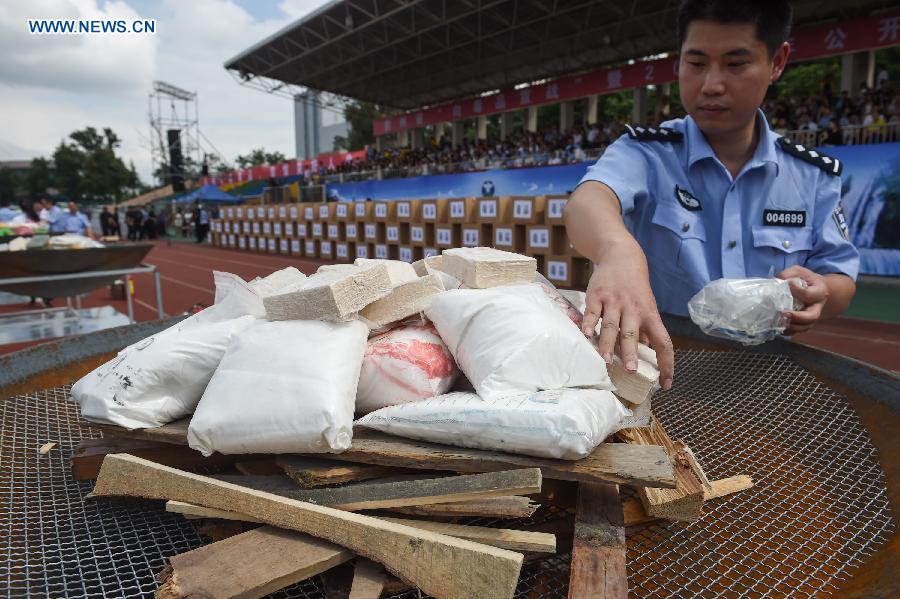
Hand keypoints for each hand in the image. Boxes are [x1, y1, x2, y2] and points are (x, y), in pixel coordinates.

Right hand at [580, 239, 673, 389]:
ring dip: (608, 344)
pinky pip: (593, 311)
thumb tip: (649, 352)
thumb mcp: (646, 307)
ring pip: (612, 325)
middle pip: (633, 333)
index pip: (663, 342)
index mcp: (650, 315)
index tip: (666, 384)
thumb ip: (645, 330)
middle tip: (630, 370)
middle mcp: (633, 309)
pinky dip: (589, 323)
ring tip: (605, 361)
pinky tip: (586, 335)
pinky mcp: (597, 295)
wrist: (622, 256)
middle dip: (631, 352)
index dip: (667, 363)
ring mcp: (614, 301)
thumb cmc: (635, 288)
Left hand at [777, 265, 829, 334]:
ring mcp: (812, 316)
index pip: (809, 295)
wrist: (814, 288)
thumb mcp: (798, 271)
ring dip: (792, 327)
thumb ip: (788, 274)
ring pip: (806, 326)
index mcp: (820, 292)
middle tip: (784, 313)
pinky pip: (798, 331)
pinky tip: (778, 327)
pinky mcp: (804, 323)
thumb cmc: (805, 279)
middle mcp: (818, 306)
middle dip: (798, 317)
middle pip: (812, 316)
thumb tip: (778, 281)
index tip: (786, 285)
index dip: (797, 291)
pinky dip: (789, 332)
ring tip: (779, 321)